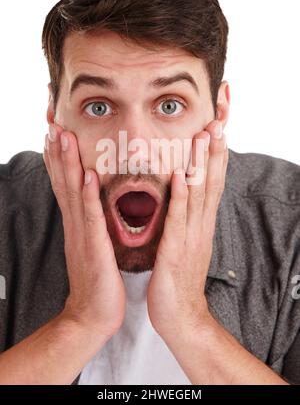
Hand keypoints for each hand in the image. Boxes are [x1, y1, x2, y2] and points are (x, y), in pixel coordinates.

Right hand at [43, 124, 125, 339]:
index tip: (58, 131)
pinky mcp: (94, 248)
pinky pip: (91, 217)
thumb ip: (91, 223)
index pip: (66, 184)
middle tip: (53, 123)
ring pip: (73, 193)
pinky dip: (87, 195)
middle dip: (58, 151)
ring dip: (68, 164)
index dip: (60, 157)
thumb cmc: (98, 280)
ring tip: (63, 137)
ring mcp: (82, 235)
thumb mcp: (92, 245)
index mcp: (78, 223)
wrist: (92, 315)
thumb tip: (93, 202)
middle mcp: (76, 224)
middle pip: (64, 182)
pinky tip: (86, 176)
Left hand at [147, 119, 227, 341]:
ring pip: (199, 194)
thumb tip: (187, 192)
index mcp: (201, 222)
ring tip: (205, 136)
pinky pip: (178, 220)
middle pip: (211, 181)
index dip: (216, 152)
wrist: (181, 315)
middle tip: (219, 119)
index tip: (218, 125)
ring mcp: (190, 237)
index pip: (212, 180)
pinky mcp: (175, 251)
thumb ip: (188, 216)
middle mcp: (201, 225)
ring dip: (201, 164)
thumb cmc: (179, 277)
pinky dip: (181, 197)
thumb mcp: (186, 240)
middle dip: (215, 149)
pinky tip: (181, 176)